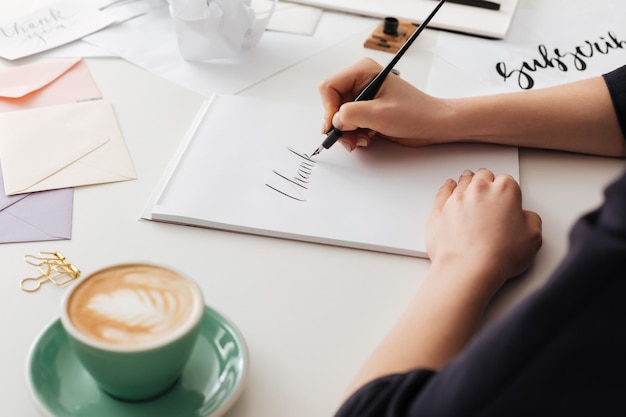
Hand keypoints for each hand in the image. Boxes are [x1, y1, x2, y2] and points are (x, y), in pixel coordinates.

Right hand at [318, 58, 452, 150]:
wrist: (433, 125)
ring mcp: (362, 97)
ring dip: (346, 132)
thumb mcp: (381, 114)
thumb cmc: (416, 113)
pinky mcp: (365, 110)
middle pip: (331, 103)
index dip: (329, 108)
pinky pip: (347, 123)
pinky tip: (366, 138)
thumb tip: (335, 120)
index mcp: (363, 71)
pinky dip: (353, 134)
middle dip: (338, 124)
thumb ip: (352, 114)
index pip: (329, 87)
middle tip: (349, 139)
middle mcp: (360, 81)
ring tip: (361, 140)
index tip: (336, 125)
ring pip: (338, 116)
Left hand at [426, 169, 542, 291]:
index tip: (507, 201)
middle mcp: (478, 189)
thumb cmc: (498, 255)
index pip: (507, 181)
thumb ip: (531, 220)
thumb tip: (525, 218)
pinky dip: (447, 190)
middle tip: (489, 195)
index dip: (507, 192)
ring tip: (470, 191)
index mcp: (504, 190)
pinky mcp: (439, 209)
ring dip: (467, 184)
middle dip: (486, 183)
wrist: (468, 268)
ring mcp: (456, 198)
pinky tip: (449, 190)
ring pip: (462, 182)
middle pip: (483, 177)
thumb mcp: (533, 238)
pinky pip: (443, 192)